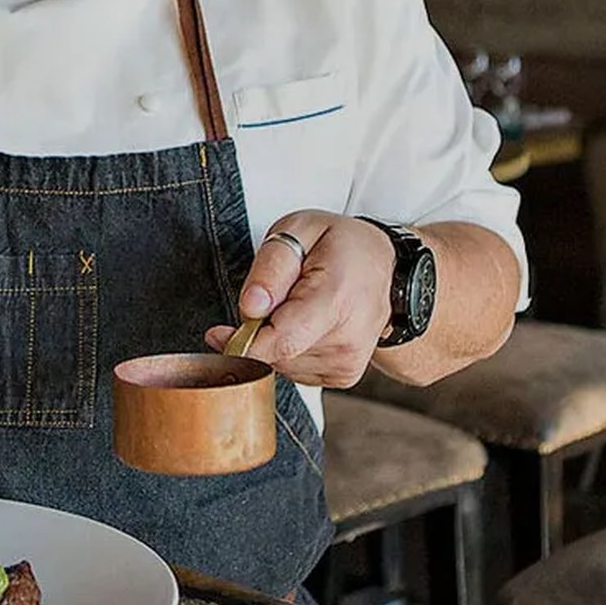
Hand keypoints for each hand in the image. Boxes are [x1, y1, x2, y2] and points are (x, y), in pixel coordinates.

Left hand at [205, 211, 395, 386]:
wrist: (387, 267)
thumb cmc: (342, 244)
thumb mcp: (300, 229)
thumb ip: (271, 267)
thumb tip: (251, 307)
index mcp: (335, 300)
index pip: (280, 342)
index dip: (240, 342)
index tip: (218, 333)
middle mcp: (347, 339)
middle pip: (275, 354)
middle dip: (256, 332)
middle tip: (269, 298)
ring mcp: (348, 362)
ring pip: (281, 364)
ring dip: (273, 339)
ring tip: (294, 306)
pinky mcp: (344, 375)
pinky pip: (294, 370)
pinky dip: (288, 349)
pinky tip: (303, 324)